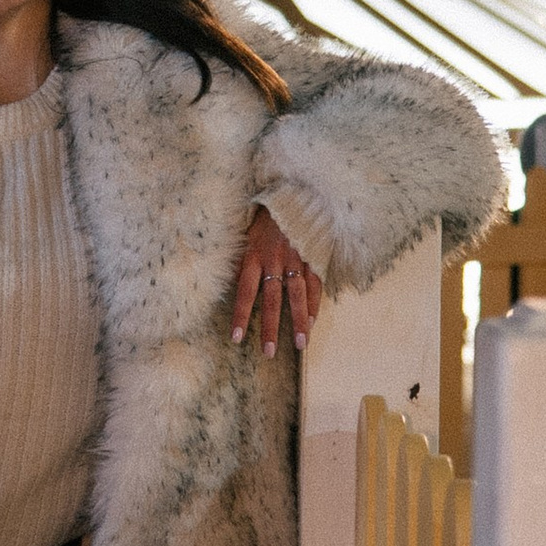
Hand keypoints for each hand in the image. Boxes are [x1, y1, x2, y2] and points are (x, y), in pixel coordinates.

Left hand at [231, 207, 321, 357]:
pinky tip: (313, 322)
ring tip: (300, 344)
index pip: (245, 292)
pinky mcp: (313, 256)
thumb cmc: (266, 217)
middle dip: (270, 328)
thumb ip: (241, 260)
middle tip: (269, 352)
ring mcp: (296, 259)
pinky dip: (314, 304)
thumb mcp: (246, 235)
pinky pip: (314, 284)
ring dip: (298, 321)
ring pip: (297, 295)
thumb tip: (230, 284)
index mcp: (254, 256)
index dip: (241, 316)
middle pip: (272, 300)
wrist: (294, 193)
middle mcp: (274, 261)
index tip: (237, 339)